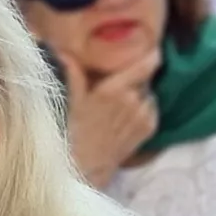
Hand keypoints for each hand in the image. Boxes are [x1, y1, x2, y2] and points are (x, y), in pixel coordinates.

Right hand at [57, 48, 157, 179]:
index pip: (146, 64)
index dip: (151, 54)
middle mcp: (133, 100)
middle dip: (135, 77)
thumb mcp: (71, 100)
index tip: (150, 48)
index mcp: (114, 90)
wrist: (86, 167)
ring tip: (121, 102)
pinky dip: (143, 107)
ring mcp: (144, 115)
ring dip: (139, 93)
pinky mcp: (150, 128)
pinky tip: (127, 115)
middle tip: (120, 82)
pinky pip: (152, 107)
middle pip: (144, 77)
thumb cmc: (74, 131)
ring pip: (148, 92)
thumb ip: (73, 73)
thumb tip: (64, 52)